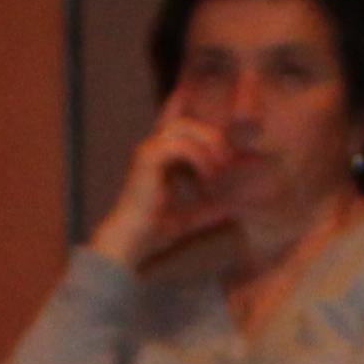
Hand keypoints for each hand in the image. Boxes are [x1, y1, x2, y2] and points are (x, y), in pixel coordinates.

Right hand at [85, 110, 233, 268]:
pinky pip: (179, 145)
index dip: (206, 131)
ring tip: (219, 167)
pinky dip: (198, 157)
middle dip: (211, 135)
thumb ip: (208, 210)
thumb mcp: (190, 217)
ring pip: (183, 126)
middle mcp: (152, 149)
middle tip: (228, 160)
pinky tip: (206, 177)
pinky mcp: (147, 158)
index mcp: (160, 158)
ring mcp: (147, 150)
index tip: (229, 156)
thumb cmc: (154, 233)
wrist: (132, 241)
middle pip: (187, 122)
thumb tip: (232, 210)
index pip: (183, 127)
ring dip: (207, 143)